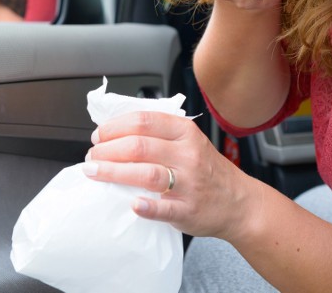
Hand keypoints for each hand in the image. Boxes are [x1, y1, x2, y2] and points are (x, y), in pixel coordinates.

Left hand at [83, 111, 256, 241]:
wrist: (239, 202)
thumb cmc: (207, 170)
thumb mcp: (188, 141)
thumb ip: (158, 134)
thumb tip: (114, 131)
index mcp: (185, 132)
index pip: (143, 121)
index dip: (114, 127)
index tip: (98, 135)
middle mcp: (188, 154)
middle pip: (139, 146)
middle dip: (108, 150)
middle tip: (92, 157)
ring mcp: (189, 183)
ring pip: (147, 173)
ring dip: (114, 172)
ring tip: (94, 172)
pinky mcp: (189, 210)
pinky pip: (165, 209)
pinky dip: (147, 207)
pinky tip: (132, 204)